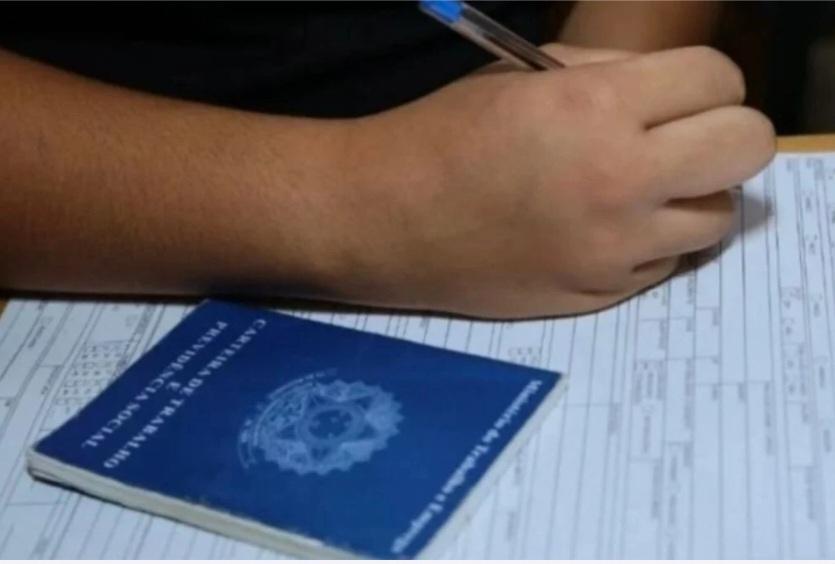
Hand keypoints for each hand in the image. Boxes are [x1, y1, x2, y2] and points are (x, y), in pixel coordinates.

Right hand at [319, 44, 774, 318]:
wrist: (383, 220)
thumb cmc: (441, 136)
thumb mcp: (523, 80)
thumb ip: (608, 78)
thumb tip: (668, 94)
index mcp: (595, 109)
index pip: (718, 79)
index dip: (703, 80)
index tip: (681, 92)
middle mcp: (618, 181)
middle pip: (747, 148)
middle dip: (724, 132)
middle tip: (684, 137)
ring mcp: (612, 249)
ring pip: (717, 217)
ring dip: (692, 195)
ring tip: (642, 189)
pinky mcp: (596, 293)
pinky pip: (664, 262)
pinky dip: (650, 241)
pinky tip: (603, 228)